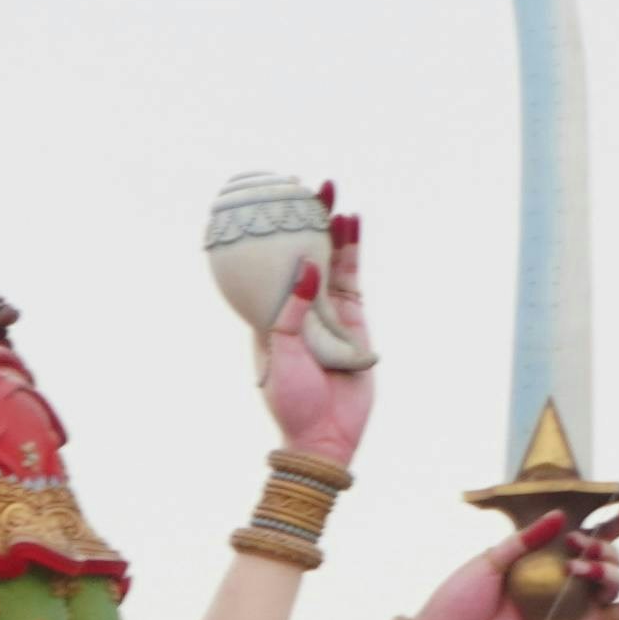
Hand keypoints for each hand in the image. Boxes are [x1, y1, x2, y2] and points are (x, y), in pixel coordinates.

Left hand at [258, 201, 376, 465]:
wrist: (324, 434)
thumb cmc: (290, 398)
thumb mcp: (281, 352)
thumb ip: (292, 310)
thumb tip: (305, 267)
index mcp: (268, 314)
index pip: (267, 265)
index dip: (268, 235)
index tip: (264, 202)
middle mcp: (297, 307)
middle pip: (301, 254)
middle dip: (302, 221)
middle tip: (303, 185)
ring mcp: (327, 312)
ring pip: (329, 261)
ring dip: (331, 229)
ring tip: (332, 196)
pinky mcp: (353, 320)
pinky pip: (352, 279)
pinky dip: (352, 251)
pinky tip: (353, 223)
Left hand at [409, 506, 618, 619]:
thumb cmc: (460, 598)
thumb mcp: (490, 560)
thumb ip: (527, 540)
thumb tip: (563, 516)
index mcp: (544, 555)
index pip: (585, 532)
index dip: (610, 519)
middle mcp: (562, 577)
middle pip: (607, 554)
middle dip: (606, 543)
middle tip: (582, 543)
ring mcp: (570, 603)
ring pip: (613, 581)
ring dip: (609, 568)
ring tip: (583, 566)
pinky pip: (615, 616)